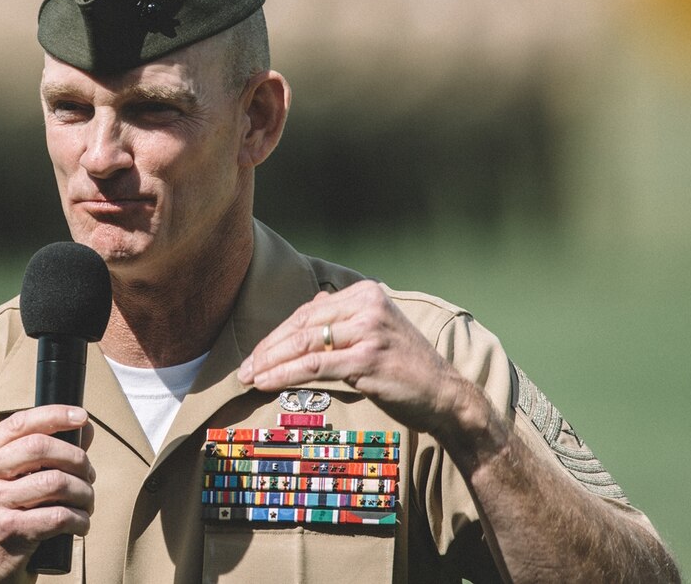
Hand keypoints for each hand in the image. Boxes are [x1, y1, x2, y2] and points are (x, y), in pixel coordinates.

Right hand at [0, 405, 95, 582]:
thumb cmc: (6, 514)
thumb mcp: (12, 478)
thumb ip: (44, 450)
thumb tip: (85, 427)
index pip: (20, 423)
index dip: (55, 415)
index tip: (82, 417)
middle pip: (40, 447)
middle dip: (77, 458)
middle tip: (89, 474)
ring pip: (55, 482)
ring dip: (84, 492)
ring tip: (87, 501)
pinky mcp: (8, 530)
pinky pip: (59, 515)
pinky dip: (80, 519)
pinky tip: (81, 524)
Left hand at [238, 281, 473, 436]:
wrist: (445, 396)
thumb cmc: (406, 368)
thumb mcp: (376, 330)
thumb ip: (344, 315)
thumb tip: (312, 305)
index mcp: (366, 293)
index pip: (309, 311)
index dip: (278, 333)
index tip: (256, 353)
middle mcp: (367, 305)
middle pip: (302, 324)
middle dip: (268, 347)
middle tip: (245, 367)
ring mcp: (368, 330)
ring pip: (304, 343)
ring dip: (270, 362)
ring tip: (249, 376)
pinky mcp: (367, 358)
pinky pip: (314, 365)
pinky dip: (285, 374)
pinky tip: (266, 382)